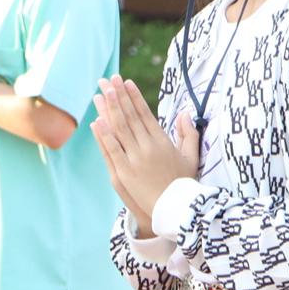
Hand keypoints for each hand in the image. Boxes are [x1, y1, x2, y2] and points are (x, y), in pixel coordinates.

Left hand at [91, 77, 200, 226]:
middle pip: (129, 116)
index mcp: (162, 141)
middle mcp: (148, 147)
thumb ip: (189, 134)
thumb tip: (185, 113)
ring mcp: (135, 160)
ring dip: (108, 109)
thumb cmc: (184, 183)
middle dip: (118, 96)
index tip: (125, 82)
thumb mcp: (191, 156)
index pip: (144, 113)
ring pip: (119, 129)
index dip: (133, 97)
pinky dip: (104, 135)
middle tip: (108, 79)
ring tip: (100, 93)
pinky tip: (97, 121)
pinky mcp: (124, 173)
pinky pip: (112, 150)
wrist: (175, 209)